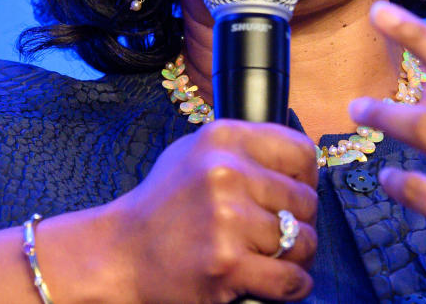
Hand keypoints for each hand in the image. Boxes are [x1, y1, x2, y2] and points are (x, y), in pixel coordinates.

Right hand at [96, 119, 319, 302]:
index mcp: (224, 138)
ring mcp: (227, 220)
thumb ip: (245, 150)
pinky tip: (279, 282)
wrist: (119, 254)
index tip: (293, 195)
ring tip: (272, 257)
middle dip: (300, 222)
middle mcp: (227, 173)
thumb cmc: (164, 206)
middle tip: (276, 233)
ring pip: (304, 241)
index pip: (301, 153)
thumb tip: (302, 164)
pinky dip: (293, 285)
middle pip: (306, 201)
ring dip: (297, 256)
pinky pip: (291, 278)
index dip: (306, 179)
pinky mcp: (227, 265)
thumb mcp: (196, 153)